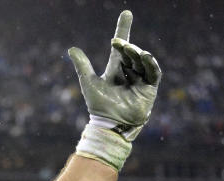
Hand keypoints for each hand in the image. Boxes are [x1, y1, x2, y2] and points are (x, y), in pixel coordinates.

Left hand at [68, 10, 160, 141]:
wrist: (110, 123)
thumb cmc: (99, 105)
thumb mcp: (89, 82)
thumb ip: (82, 65)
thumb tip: (71, 48)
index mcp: (115, 69)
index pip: (120, 47)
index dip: (123, 30)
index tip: (126, 13)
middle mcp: (129, 72)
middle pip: (131, 52)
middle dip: (126, 46)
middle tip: (118, 41)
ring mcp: (141, 79)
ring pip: (142, 60)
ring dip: (136, 54)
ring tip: (130, 50)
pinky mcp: (150, 88)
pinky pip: (153, 72)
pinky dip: (150, 64)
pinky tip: (145, 57)